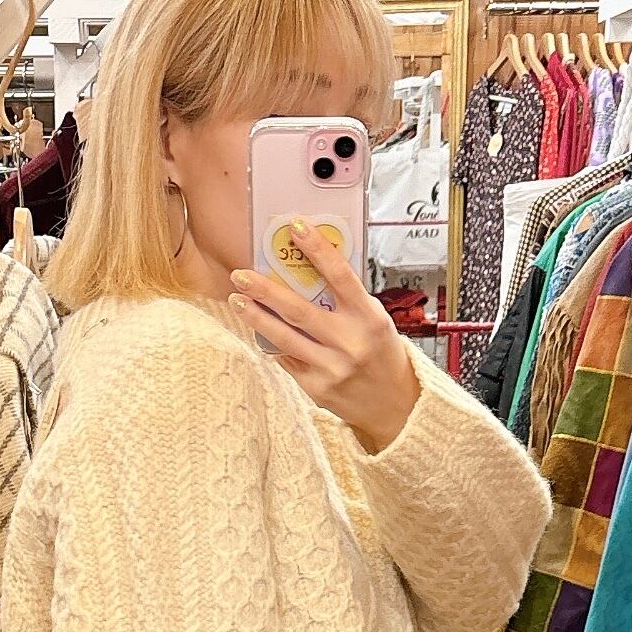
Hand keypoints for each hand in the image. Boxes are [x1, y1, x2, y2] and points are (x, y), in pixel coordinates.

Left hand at [230, 219, 420, 453]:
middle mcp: (349, 343)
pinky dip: (272, 343)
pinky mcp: (317, 388)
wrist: (394, 405)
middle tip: (241, 274)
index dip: (317, 249)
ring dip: (257, 318)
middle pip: (299, 310)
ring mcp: (332, 368)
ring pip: (285, 338)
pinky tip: (257, 329)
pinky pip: (288, 360)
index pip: (340, 276)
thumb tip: (311, 269)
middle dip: (266, 290)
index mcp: (368, 318)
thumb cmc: (382, 354)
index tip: (295, 227)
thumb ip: (347, 300)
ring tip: (237, 299)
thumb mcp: (375, 320)